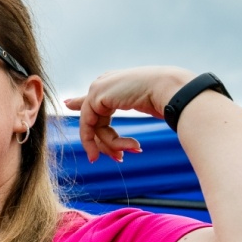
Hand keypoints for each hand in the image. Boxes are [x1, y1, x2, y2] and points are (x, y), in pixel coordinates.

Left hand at [63, 66, 192, 162]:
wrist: (170, 89)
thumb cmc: (165, 97)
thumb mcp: (140, 104)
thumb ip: (120, 112)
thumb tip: (87, 116)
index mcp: (116, 83)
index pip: (94, 101)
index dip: (82, 110)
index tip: (71, 109)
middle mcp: (104, 83)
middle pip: (94, 121)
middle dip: (108, 143)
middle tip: (121, 158)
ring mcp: (98, 88)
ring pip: (93, 127)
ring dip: (114, 144)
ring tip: (134, 148)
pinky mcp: (96, 96)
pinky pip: (89, 126)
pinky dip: (105, 142)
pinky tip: (120, 151)